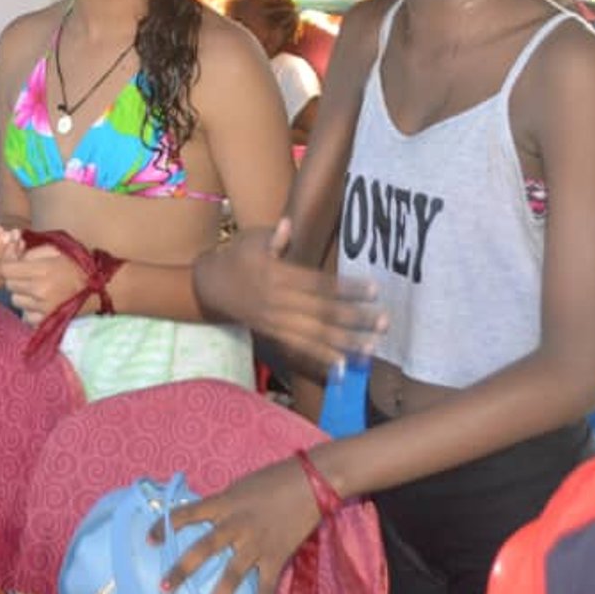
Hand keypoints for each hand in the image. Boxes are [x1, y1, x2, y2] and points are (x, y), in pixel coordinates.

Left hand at [0, 245, 85, 325]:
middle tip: (27, 276)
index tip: (15, 264)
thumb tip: (14, 256)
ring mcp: (43, 308)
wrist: (99, 287)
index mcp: (42, 270)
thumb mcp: (56, 250)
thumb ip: (32, 252)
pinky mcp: (46, 321)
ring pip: (16, 301)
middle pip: (9, 286)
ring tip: (35, 289)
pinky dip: (30, 310)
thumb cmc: (77, 265)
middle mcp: (40, 290)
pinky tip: (40, 303)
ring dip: (22, 295)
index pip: (6, 270)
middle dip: (15, 279)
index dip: (8, 265)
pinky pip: (26, 315)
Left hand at [158, 458, 321, 593]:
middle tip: (164, 589)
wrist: (312, 482)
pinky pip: (265, 587)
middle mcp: (236, 525)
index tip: (148, 540)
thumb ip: (223, 505)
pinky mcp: (276, 556)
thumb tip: (209, 518)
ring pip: (231, 576)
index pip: (186, 514)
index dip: (165, 526)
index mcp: (224, 503)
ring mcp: (256, 543)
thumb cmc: (274, 479)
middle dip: (182, 571)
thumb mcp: (240, 487)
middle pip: (202, 550)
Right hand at [194, 219, 384, 374]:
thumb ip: (275, 238)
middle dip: (354, 319)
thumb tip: (287, 224)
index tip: (374, 291)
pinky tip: (343, 368)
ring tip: (371, 350)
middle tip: (384, 323)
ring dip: (344, 344)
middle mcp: (279, 302)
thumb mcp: (252, 241)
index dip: (346, 288)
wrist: (210, 286)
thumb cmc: (238, 256)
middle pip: (321, 313)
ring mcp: (276, 322)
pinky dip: (320, 359)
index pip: (318, 284)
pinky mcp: (273, 336)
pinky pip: (299, 350)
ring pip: (313, 336)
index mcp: (278, 275)